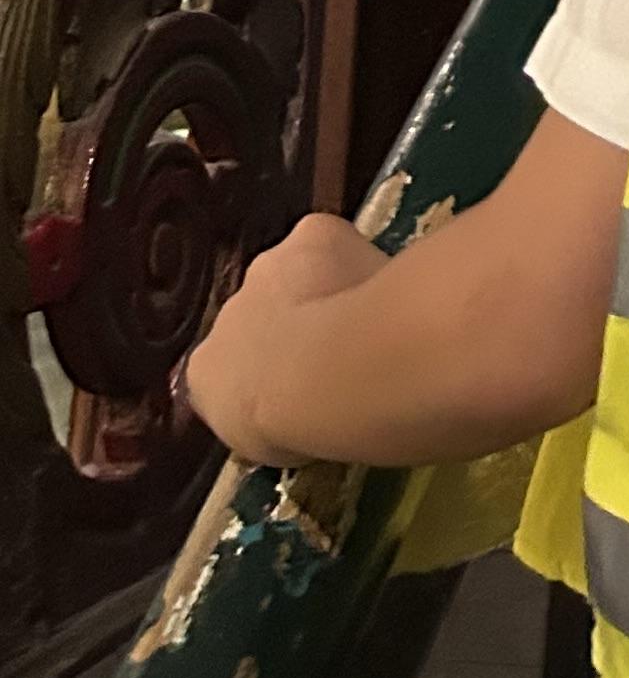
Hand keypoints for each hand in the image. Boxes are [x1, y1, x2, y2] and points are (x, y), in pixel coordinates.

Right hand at [184, 212, 383, 462]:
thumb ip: (265, 417)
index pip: (229, 368)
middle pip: (260, 314)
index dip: (266, 371)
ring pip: (295, 274)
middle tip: (335, 347)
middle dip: (291, 324)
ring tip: (362, 315)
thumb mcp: (266, 444)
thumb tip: (286, 411)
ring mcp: (264, 268)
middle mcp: (225, 315)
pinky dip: (346, 254)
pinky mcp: (307, 233)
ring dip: (318, 288)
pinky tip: (373, 278)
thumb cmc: (296, 426)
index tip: (298, 383)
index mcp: (205, 374)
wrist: (325, 373)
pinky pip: (326, 241)